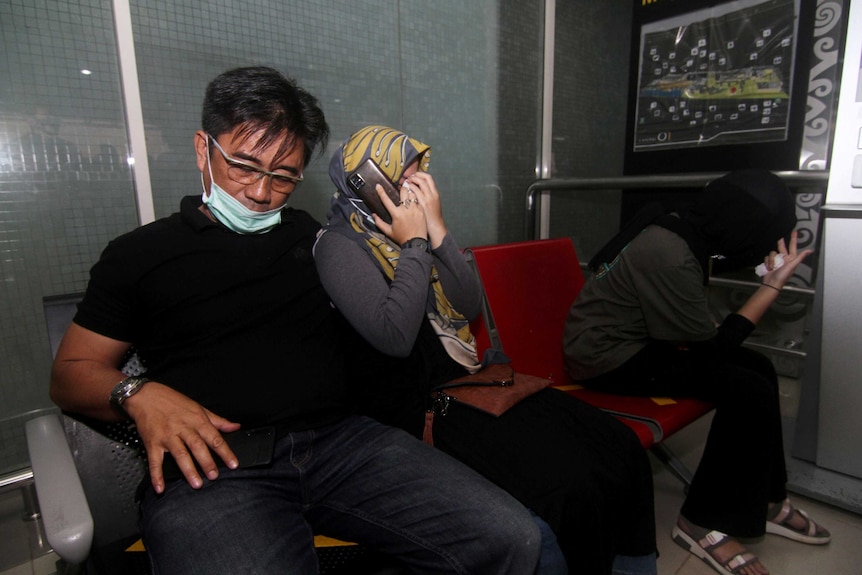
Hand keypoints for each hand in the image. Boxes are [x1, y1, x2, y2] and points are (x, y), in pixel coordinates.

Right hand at [122, 381, 240, 492]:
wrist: (146, 395)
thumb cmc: (173, 401)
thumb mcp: (199, 407)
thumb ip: (217, 420)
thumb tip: (235, 426)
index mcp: (197, 420)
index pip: (215, 438)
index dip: (225, 452)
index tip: (233, 464)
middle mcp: (183, 428)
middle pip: (198, 447)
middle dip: (207, 462)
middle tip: (214, 476)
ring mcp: (167, 436)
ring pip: (180, 454)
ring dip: (188, 470)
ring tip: (196, 484)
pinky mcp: (152, 442)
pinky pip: (155, 461)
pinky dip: (156, 475)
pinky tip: (160, 487)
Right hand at [373, 183, 427, 245]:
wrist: (416, 242)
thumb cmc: (402, 237)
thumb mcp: (388, 231)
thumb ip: (379, 223)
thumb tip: (373, 215)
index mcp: (396, 214)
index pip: (386, 200)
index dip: (381, 192)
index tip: (378, 185)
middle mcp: (405, 210)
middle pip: (404, 191)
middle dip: (403, 187)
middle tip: (402, 185)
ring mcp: (415, 209)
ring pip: (412, 194)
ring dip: (410, 192)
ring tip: (410, 192)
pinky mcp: (422, 210)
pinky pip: (419, 200)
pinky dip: (416, 199)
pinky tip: (415, 201)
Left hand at [403, 172, 447, 248]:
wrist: (435, 227)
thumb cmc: (432, 216)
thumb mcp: (433, 203)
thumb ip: (427, 195)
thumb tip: (418, 188)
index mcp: (435, 193)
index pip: (429, 178)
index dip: (420, 174)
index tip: (413, 175)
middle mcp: (432, 194)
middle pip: (425, 178)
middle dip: (415, 175)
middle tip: (408, 177)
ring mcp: (428, 199)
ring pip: (420, 183)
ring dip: (412, 181)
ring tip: (406, 183)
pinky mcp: (422, 205)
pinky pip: (415, 193)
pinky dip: (410, 189)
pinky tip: (405, 191)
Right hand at [761, 230, 813, 289]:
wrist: (771, 283)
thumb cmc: (782, 276)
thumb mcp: (792, 266)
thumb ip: (800, 257)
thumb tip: (810, 251)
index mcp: (791, 259)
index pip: (793, 247)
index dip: (793, 239)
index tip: (794, 232)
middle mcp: (784, 259)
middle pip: (782, 247)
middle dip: (781, 243)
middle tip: (780, 238)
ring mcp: (776, 261)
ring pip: (772, 253)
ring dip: (771, 260)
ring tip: (772, 267)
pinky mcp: (770, 263)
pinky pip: (767, 258)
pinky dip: (767, 263)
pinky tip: (769, 267)